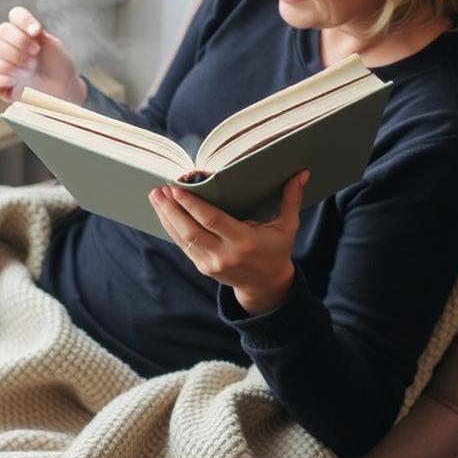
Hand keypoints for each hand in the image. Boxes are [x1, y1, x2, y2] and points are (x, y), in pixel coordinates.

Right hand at [0, 6, 85, 103]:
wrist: (64, 90)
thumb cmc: (58, 68)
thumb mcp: (53, 46)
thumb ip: (38, 34)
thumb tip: (30, 30)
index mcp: (23, 32)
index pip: (15, 15)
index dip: (23, 20)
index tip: (36, 32)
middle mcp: (9, 45)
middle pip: (1, 32)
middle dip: (19, 42)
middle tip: (36, 54)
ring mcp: (1, 65)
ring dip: (12, 62)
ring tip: (30, 69)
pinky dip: (3, 79)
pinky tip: (17, 81)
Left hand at [148, 170, 309, 314]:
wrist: (266, 285)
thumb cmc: (276, 250)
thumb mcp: (286, 226)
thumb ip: (290, 199)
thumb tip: (301, 173)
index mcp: (244, 241)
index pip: (212, 220)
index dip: (192, 204)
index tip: (176, 188)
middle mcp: (224, 254)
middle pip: (190, 230)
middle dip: (172, 209)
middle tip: (159, 189)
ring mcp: (211, 263)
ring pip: (182, 238)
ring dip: (166, 217)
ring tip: (156, 197)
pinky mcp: (203, 267)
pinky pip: (183, 246)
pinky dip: (170, 228)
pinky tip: (163, 212)